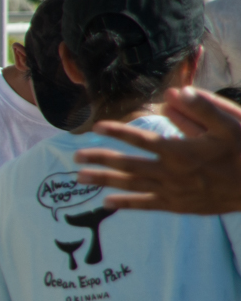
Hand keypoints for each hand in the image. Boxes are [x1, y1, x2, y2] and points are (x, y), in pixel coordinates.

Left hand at [75, 86, 240, 213]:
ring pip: (131, 185)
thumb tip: (172, 94)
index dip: (116, 132)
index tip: (96, 127)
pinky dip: (126, 204)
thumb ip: (201, 107)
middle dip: (100, 159)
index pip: (140, 139)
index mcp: (180, 150)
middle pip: (127, 165)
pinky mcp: (178, 206)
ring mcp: (173, 192)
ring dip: (104, 181)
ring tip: (80, 177)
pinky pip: (146, 205)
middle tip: (75, 156)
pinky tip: (107, 202)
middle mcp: (171, 172)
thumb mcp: (230, 123)